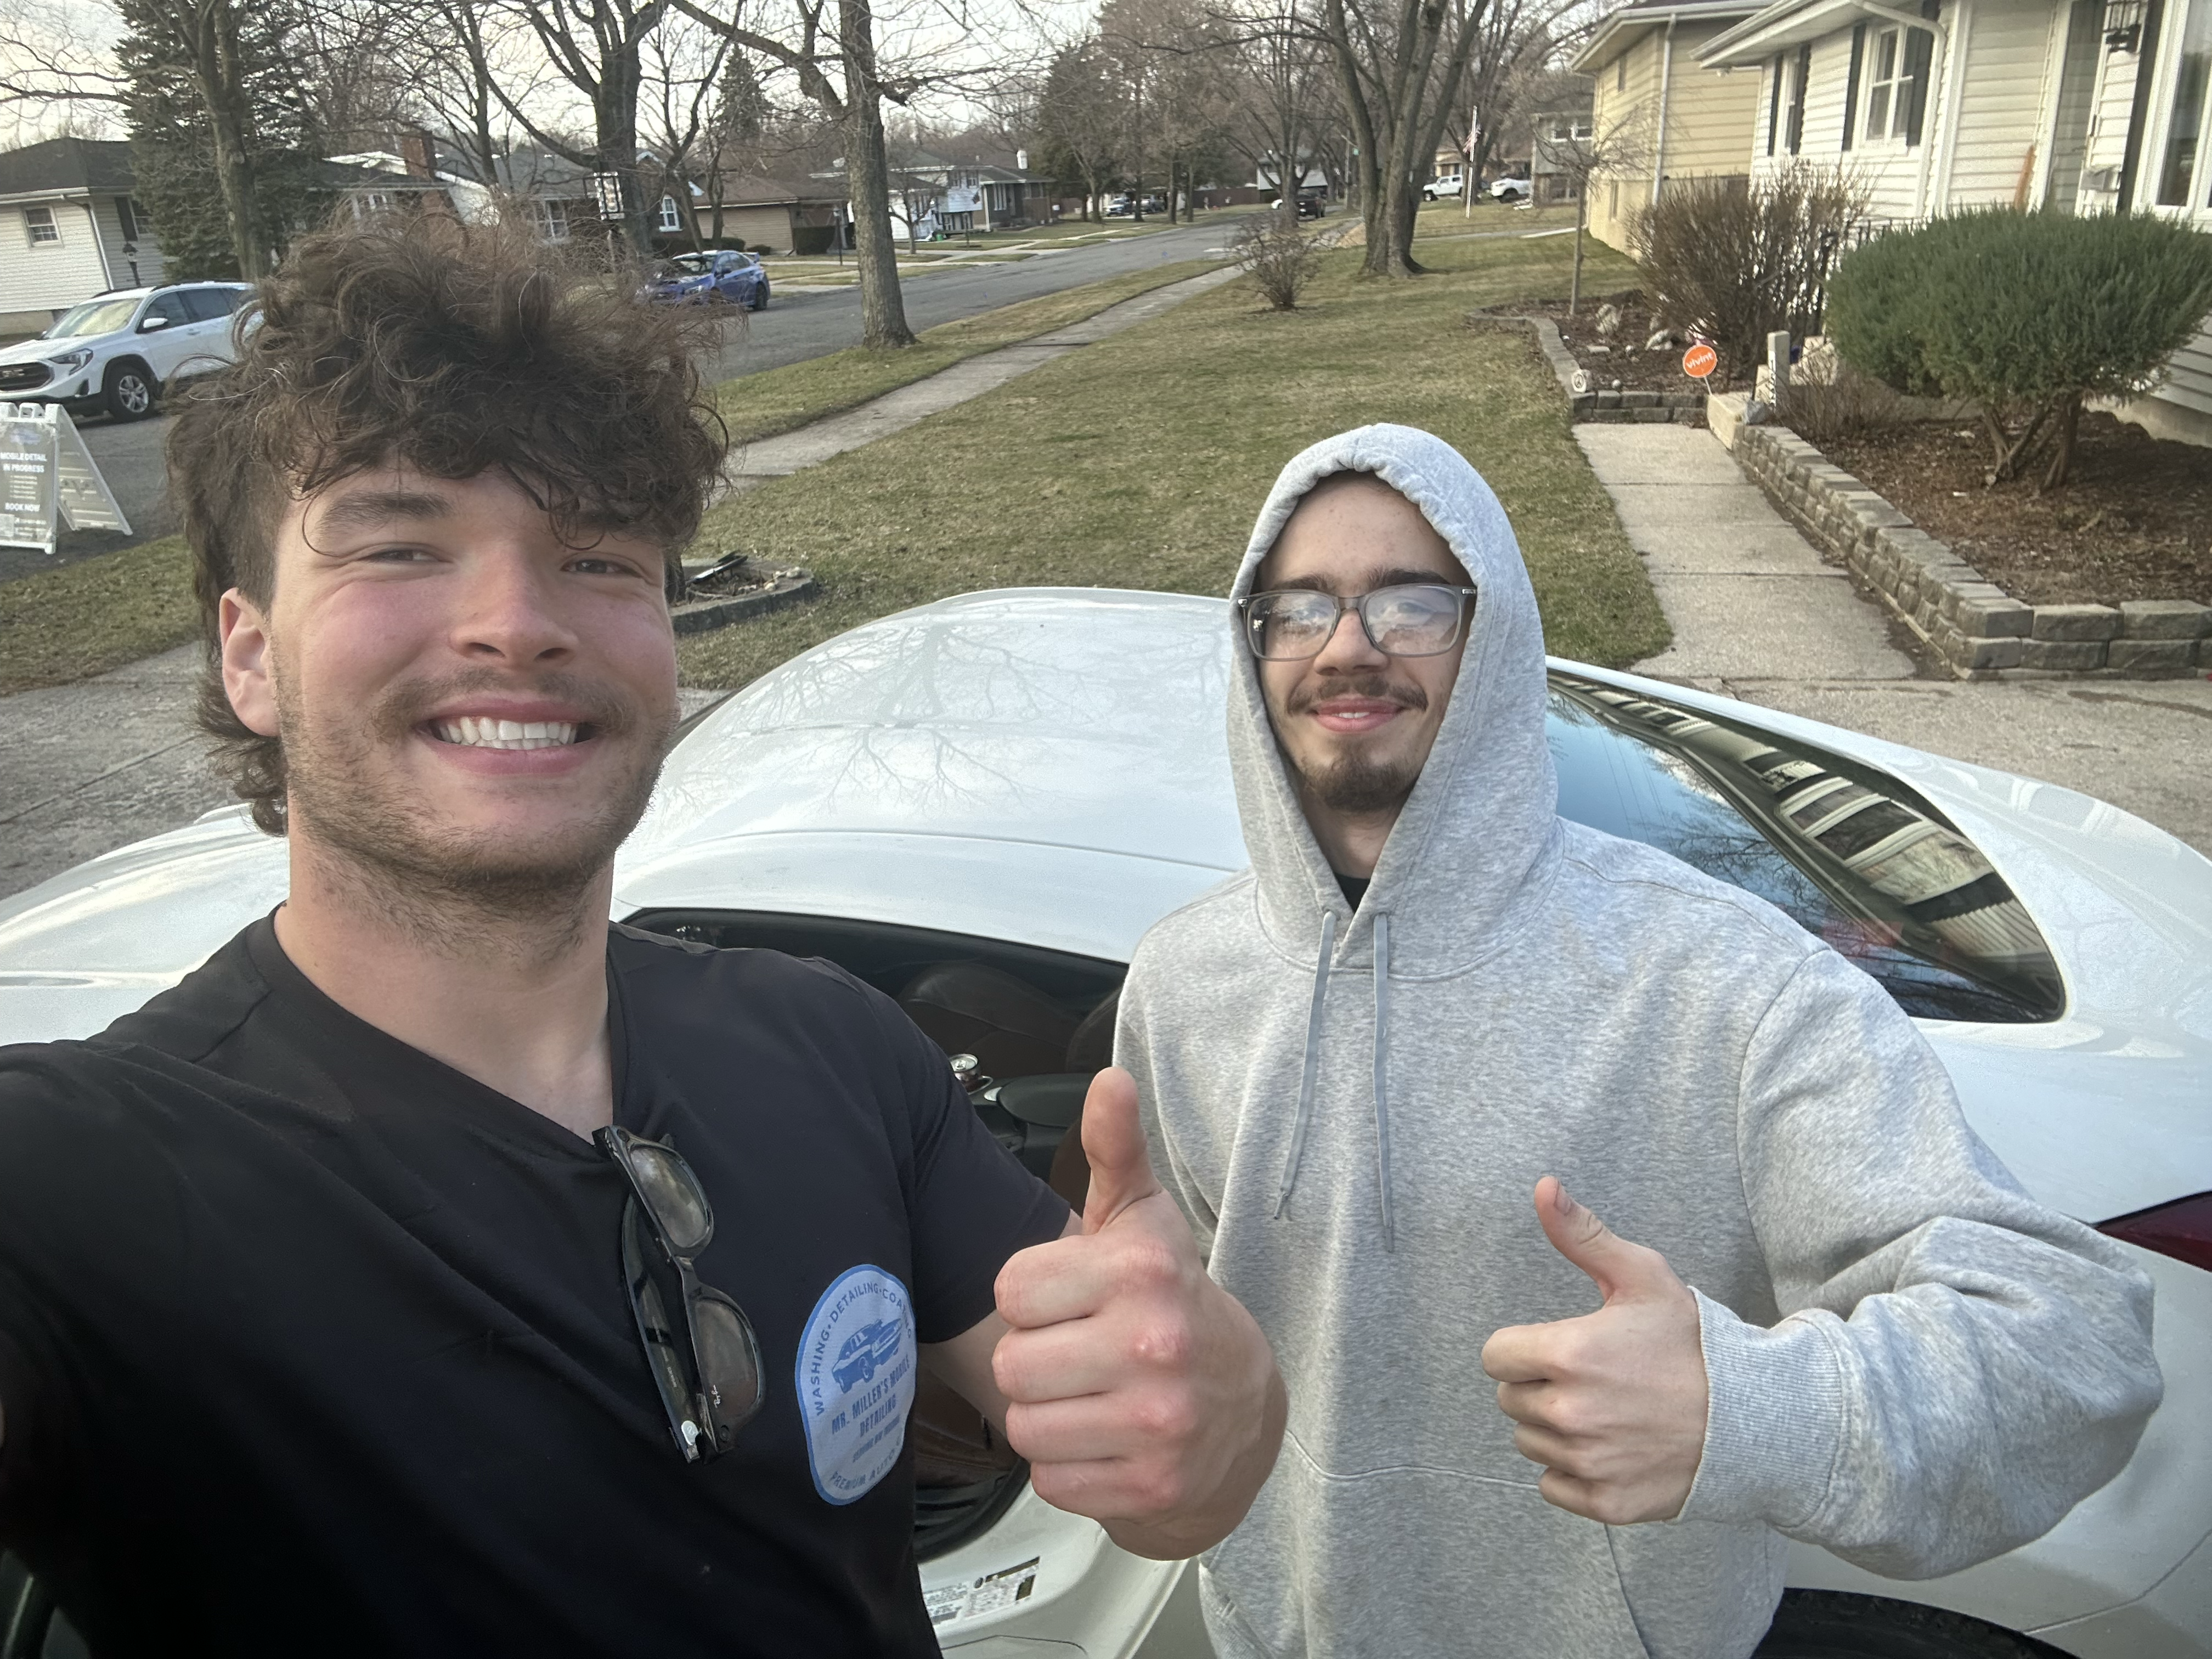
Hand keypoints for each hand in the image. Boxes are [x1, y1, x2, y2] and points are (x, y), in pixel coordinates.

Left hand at [992, 1068, 1284, 1557]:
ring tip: (1090, 1398)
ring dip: (1046, 1419)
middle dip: (1035, 1362)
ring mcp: (1157, 1422)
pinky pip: (1051, 1481)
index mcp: (1141, 1272)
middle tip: (1078, 1354)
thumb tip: (1110, 1080)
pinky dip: (1068, 1469)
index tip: (1069, 1299)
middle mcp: (1154, 1344)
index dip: (1030, 1297)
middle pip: (1012, 1365)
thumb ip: (1117, 1148)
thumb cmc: (1171, 1303)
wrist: (1243, 1412)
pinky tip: (1106, 1442)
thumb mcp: (1143, 1221)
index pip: (1010, 1290)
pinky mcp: (1152, 1486)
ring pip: (1025, 1427)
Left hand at [1480, 1177, 1707, 1524]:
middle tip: (1592, 1379)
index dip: (1524, 1349)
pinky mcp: (1606, 1503)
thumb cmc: (1694, 1344)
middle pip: (1511, 1400)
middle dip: (1540, 1387)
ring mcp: (1587, 1462)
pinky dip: (1574, 1471)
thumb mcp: (1642, 1277)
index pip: (1496, 1357)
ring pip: (1531, 1443)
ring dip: (1556, 1429)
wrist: (1756, 1417)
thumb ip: (1582, 1235)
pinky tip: (1612, 1447)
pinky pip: (1553, 1486)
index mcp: (1567, 1355)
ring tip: (1607, 1411)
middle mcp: (1570, 1413)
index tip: (1560, 1349)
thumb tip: (1542, 1186)